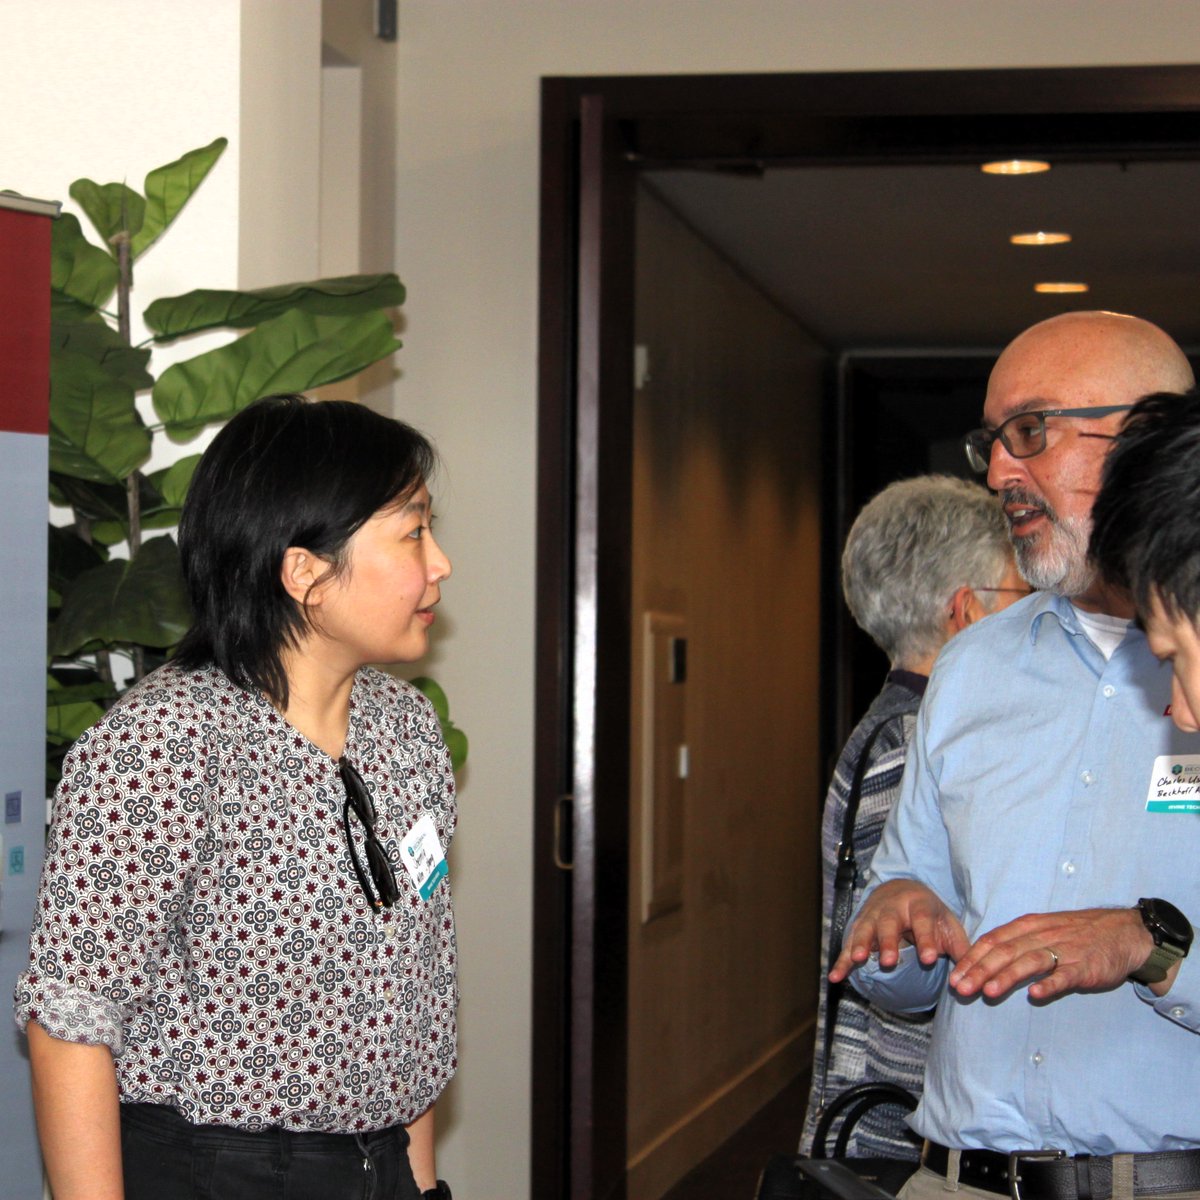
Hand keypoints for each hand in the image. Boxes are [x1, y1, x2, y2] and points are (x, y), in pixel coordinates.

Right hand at [829, 879, 968, 982]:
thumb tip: (974, 976)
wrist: (901, 890)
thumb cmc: (930, 915)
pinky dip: (841, 961)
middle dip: (887, 942)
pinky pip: (848, 945)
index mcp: (919, 905)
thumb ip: (961, 949)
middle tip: (889, 961)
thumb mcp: (948, 925)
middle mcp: (892, 908)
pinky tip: (835, 977)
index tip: (930, 958)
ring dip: (859, 945)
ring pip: (864, 930)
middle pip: (889, 923)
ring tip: (857, 960)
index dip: (926, 939)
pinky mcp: (859, 928)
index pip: (922, 921)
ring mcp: (872, 917)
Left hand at [948, 906, 1157, 1000]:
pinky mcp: (1084, 966)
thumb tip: (985, 959)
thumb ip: (1016, 942)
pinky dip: (1049, 984)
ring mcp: (1063, 950)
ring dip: (1007, 977)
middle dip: (979, 970)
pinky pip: (1064, 975)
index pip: (992, 940)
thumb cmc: (1076, 933)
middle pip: (1004, 952)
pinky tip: (1035, 994)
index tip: (954, 975)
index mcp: (1027, 926)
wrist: (1123, 933)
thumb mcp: (1042, 929)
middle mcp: (1041, 935)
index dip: (971, 958)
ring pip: (1029, 962)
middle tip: (960, 988)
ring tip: (988, 992)